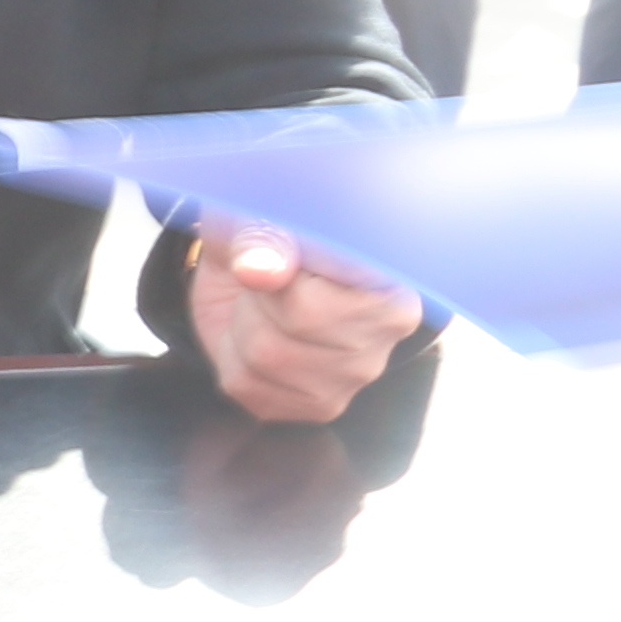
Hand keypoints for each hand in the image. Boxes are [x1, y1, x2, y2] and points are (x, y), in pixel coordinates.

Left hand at [184, 215, 419, 423]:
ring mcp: (355, 375)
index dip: (277, 277)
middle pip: (285, 334)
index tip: (278, 260)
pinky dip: (233, 360)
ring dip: (241, 328)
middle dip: (254, 301)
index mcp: (387, 282)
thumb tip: (260, 271)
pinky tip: (257, 336)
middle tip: (266, 281)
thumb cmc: (265, 235)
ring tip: (262, 306)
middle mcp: (384, 334)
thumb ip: (262, 237)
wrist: (252, 267)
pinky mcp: (321, 404)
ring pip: (263, 361)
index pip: (312, 302)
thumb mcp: (257, 217)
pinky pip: (248, 387)